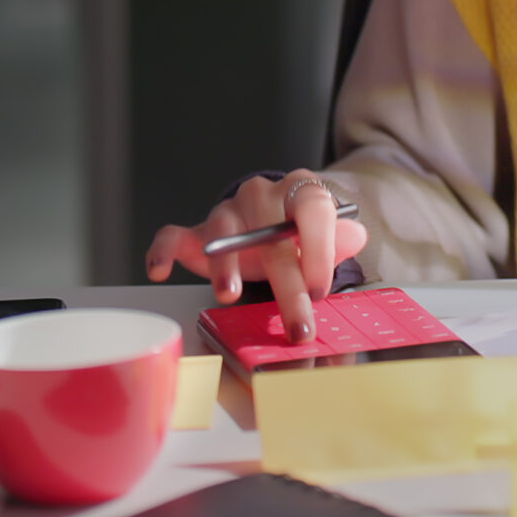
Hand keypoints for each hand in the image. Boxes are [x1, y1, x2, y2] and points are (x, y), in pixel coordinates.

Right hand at [145, 171, 369, 342]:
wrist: (268, 218)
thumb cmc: (298, 232)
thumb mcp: (327, 234)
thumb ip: (341, 237)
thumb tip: (357, 235)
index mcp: (299, 192)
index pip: (313, 209)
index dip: (320, 248)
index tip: (321, 288)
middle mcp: (262, 196)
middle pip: (274, 238)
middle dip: (288, 288)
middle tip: (299, 325)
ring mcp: (227, 214)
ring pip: (222, 233)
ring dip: (225, 266)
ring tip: (229, 294)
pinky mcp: (197, 233)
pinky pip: (173, 235)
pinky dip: (163, 251)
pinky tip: (159, 270)